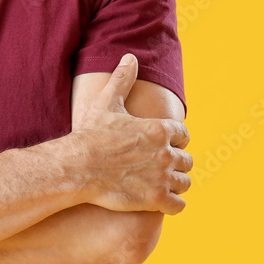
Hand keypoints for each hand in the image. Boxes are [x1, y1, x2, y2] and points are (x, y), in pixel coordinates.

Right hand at [69, 54, 192, 214]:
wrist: (77, 167)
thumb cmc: (91, 135)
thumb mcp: (107, 103)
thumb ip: (122, 79)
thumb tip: (130, 57)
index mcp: (158, 129)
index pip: (183, 135)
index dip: (174, 140)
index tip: (162, 144)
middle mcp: (165, 153)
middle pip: (186, 160)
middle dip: (176, 163)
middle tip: (160, 166)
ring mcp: (162, 177)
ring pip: (185, 182)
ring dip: (175, 184)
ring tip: (161, 184)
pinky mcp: (155, 199)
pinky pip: (179, 205)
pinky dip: (173, 204)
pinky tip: (161, 201)